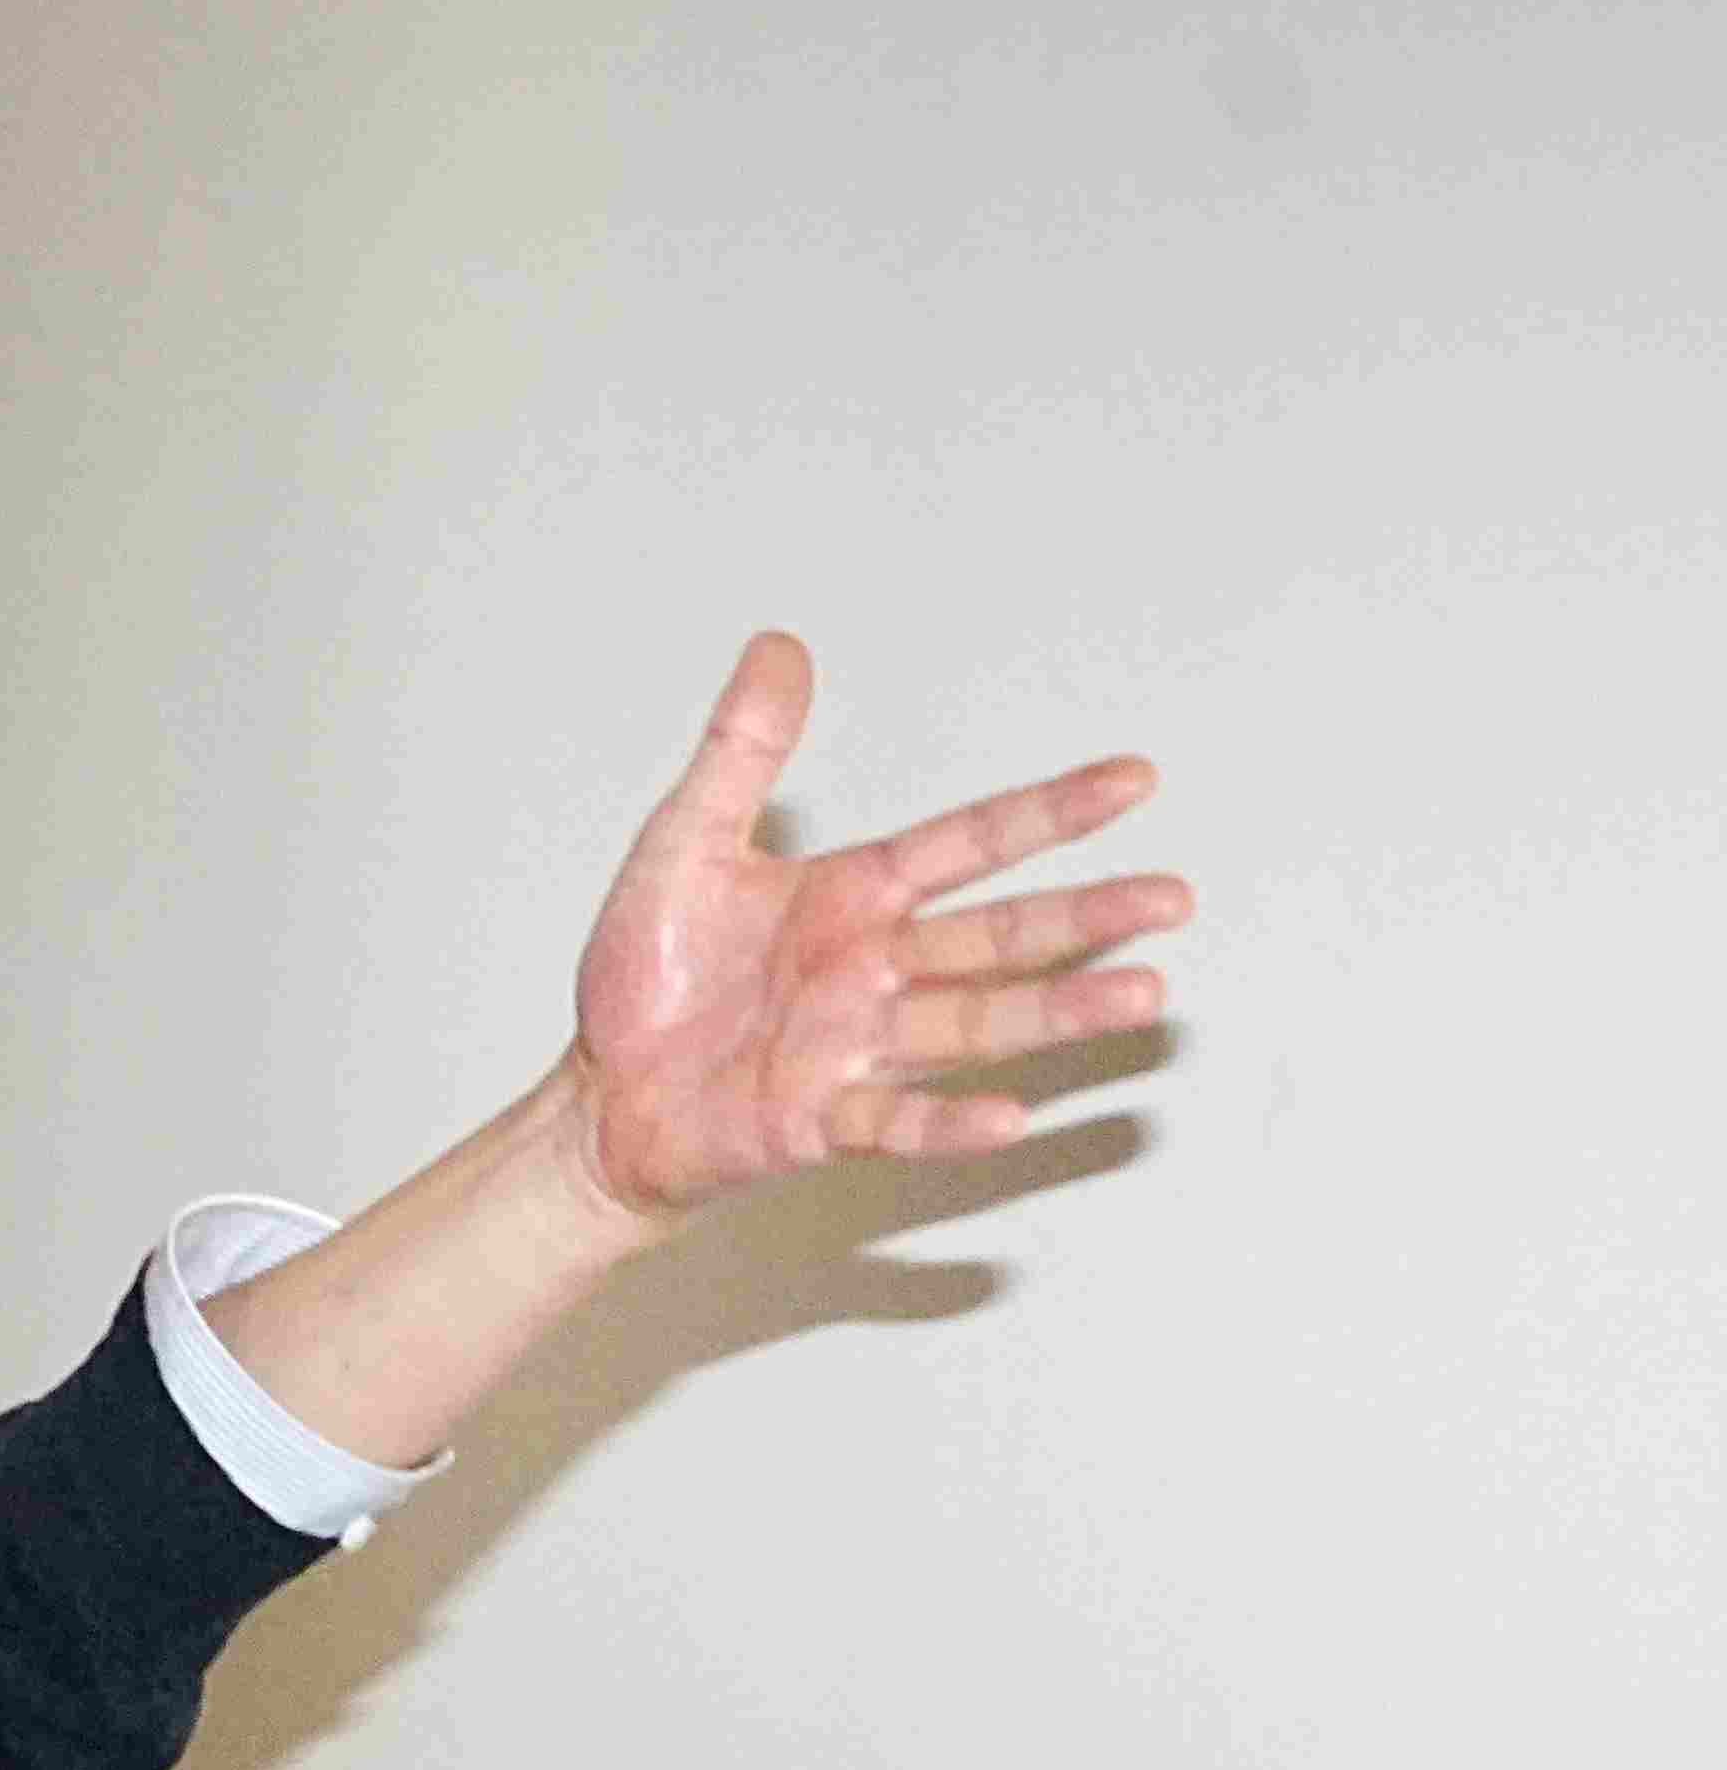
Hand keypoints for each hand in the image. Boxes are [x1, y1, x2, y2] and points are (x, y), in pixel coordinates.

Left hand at [559, 633, 1180, 1225]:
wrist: (597, 1095)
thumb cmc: (648, 974)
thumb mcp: (685, 844)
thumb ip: (741, 753)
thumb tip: (778, 647)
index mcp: (854, 897)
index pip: (970, 842)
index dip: (1049, 811)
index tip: (1136, 778)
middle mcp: (874, 970)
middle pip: (999, 935)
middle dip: (1086, 915)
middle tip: (1173, 897)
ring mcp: (854, 1047)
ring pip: (976, 1023)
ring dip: (1056, 1011)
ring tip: (1144, 995)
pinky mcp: (816, 1121)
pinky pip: (895, 1121)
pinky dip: (949, 1123)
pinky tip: (1011, 1117)